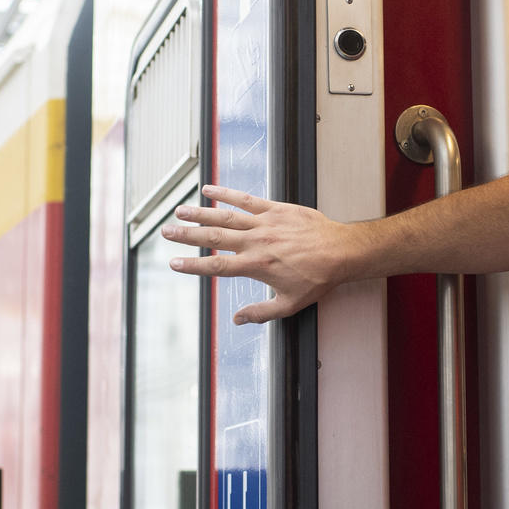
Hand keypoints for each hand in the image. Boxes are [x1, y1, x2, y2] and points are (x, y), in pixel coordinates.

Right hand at [162, 185, 356, 324]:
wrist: (342, 252)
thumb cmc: (318, 279)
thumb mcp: (290, 304)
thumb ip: (260, 313)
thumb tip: (237, 319)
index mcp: (256, 266)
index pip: (216, 266)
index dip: (192, 265)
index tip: (173, 263)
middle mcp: (256, 242)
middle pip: (214, 237)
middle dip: (187, 234)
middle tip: (166, 231)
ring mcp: (265, 223)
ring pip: (226, 216)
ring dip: (200, 213)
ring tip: (179, 211)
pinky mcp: (275, 209)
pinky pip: (247, 199)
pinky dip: (227, 193)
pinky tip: (209, 189)